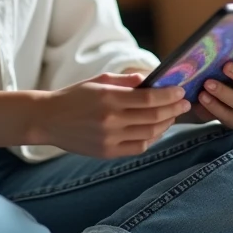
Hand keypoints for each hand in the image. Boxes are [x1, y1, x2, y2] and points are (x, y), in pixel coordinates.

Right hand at [37, 72, 189, 157]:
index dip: (169, 95)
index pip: (149, 97)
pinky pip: (138, 148)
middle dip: (173, 109)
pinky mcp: (107, 152)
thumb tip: (150, 80)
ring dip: (165, 124)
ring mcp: (109, 138)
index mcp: (109, 98)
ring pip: (149, 134)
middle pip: (153, 116)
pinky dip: (151, 139)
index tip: (181, 91)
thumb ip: (126, 81)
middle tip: (184, 103)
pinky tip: (156, 130)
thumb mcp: (98, 81)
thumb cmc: (74, 96)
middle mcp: (111, 120)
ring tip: (172, 115)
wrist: (48, 119)